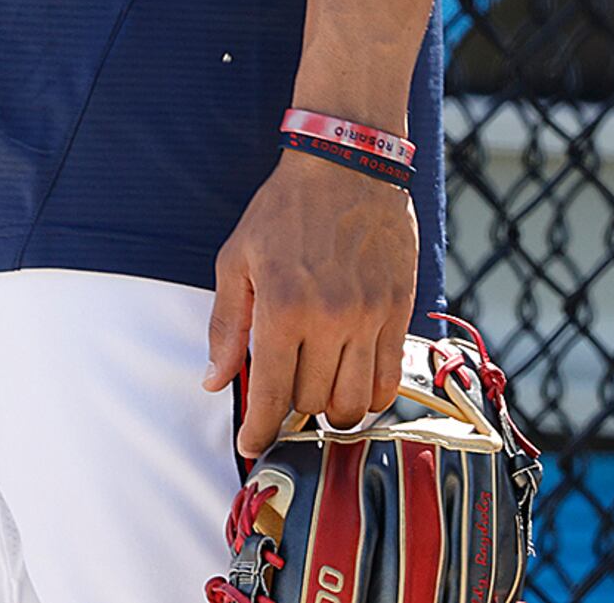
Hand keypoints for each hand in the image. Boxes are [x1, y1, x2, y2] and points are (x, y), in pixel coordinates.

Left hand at [203, 146, 416, 458]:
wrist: (347, 167)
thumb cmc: (283, 212)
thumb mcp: (237, 260)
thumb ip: (226, 326)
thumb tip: (214, 381)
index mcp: (282, 307)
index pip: (272, 394)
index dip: (259, 429)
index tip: (251, 445)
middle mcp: (330, 319)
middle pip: (314, 403)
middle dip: (292, 413)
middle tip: (283, 401)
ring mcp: (370, 318)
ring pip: (355, 402)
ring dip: (333, 412)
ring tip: (318, 398)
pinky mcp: (400, 312)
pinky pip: (390, 380)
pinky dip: (371, 397)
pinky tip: (353, 386)